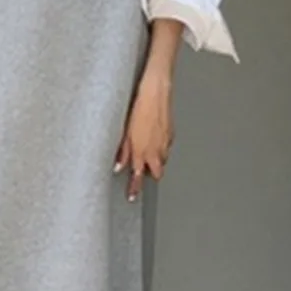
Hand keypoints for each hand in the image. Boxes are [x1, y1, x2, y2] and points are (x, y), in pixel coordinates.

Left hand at [114, 76, 173, 201]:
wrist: (156, 93)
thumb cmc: (140, 108)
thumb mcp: (126, 132)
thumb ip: (123, 152)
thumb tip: (119, 166)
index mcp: (142, 152)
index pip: (139, 177)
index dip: (135, 189)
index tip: (132, 197)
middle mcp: (156, 151)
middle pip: (156, 173)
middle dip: (150, 174)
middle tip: (142, 169)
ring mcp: (165, 144)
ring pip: (162, 161)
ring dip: (156, 161)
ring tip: (147, 152)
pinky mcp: (171, 135)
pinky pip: (166, 147)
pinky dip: (160, 147)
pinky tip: (153, 138)